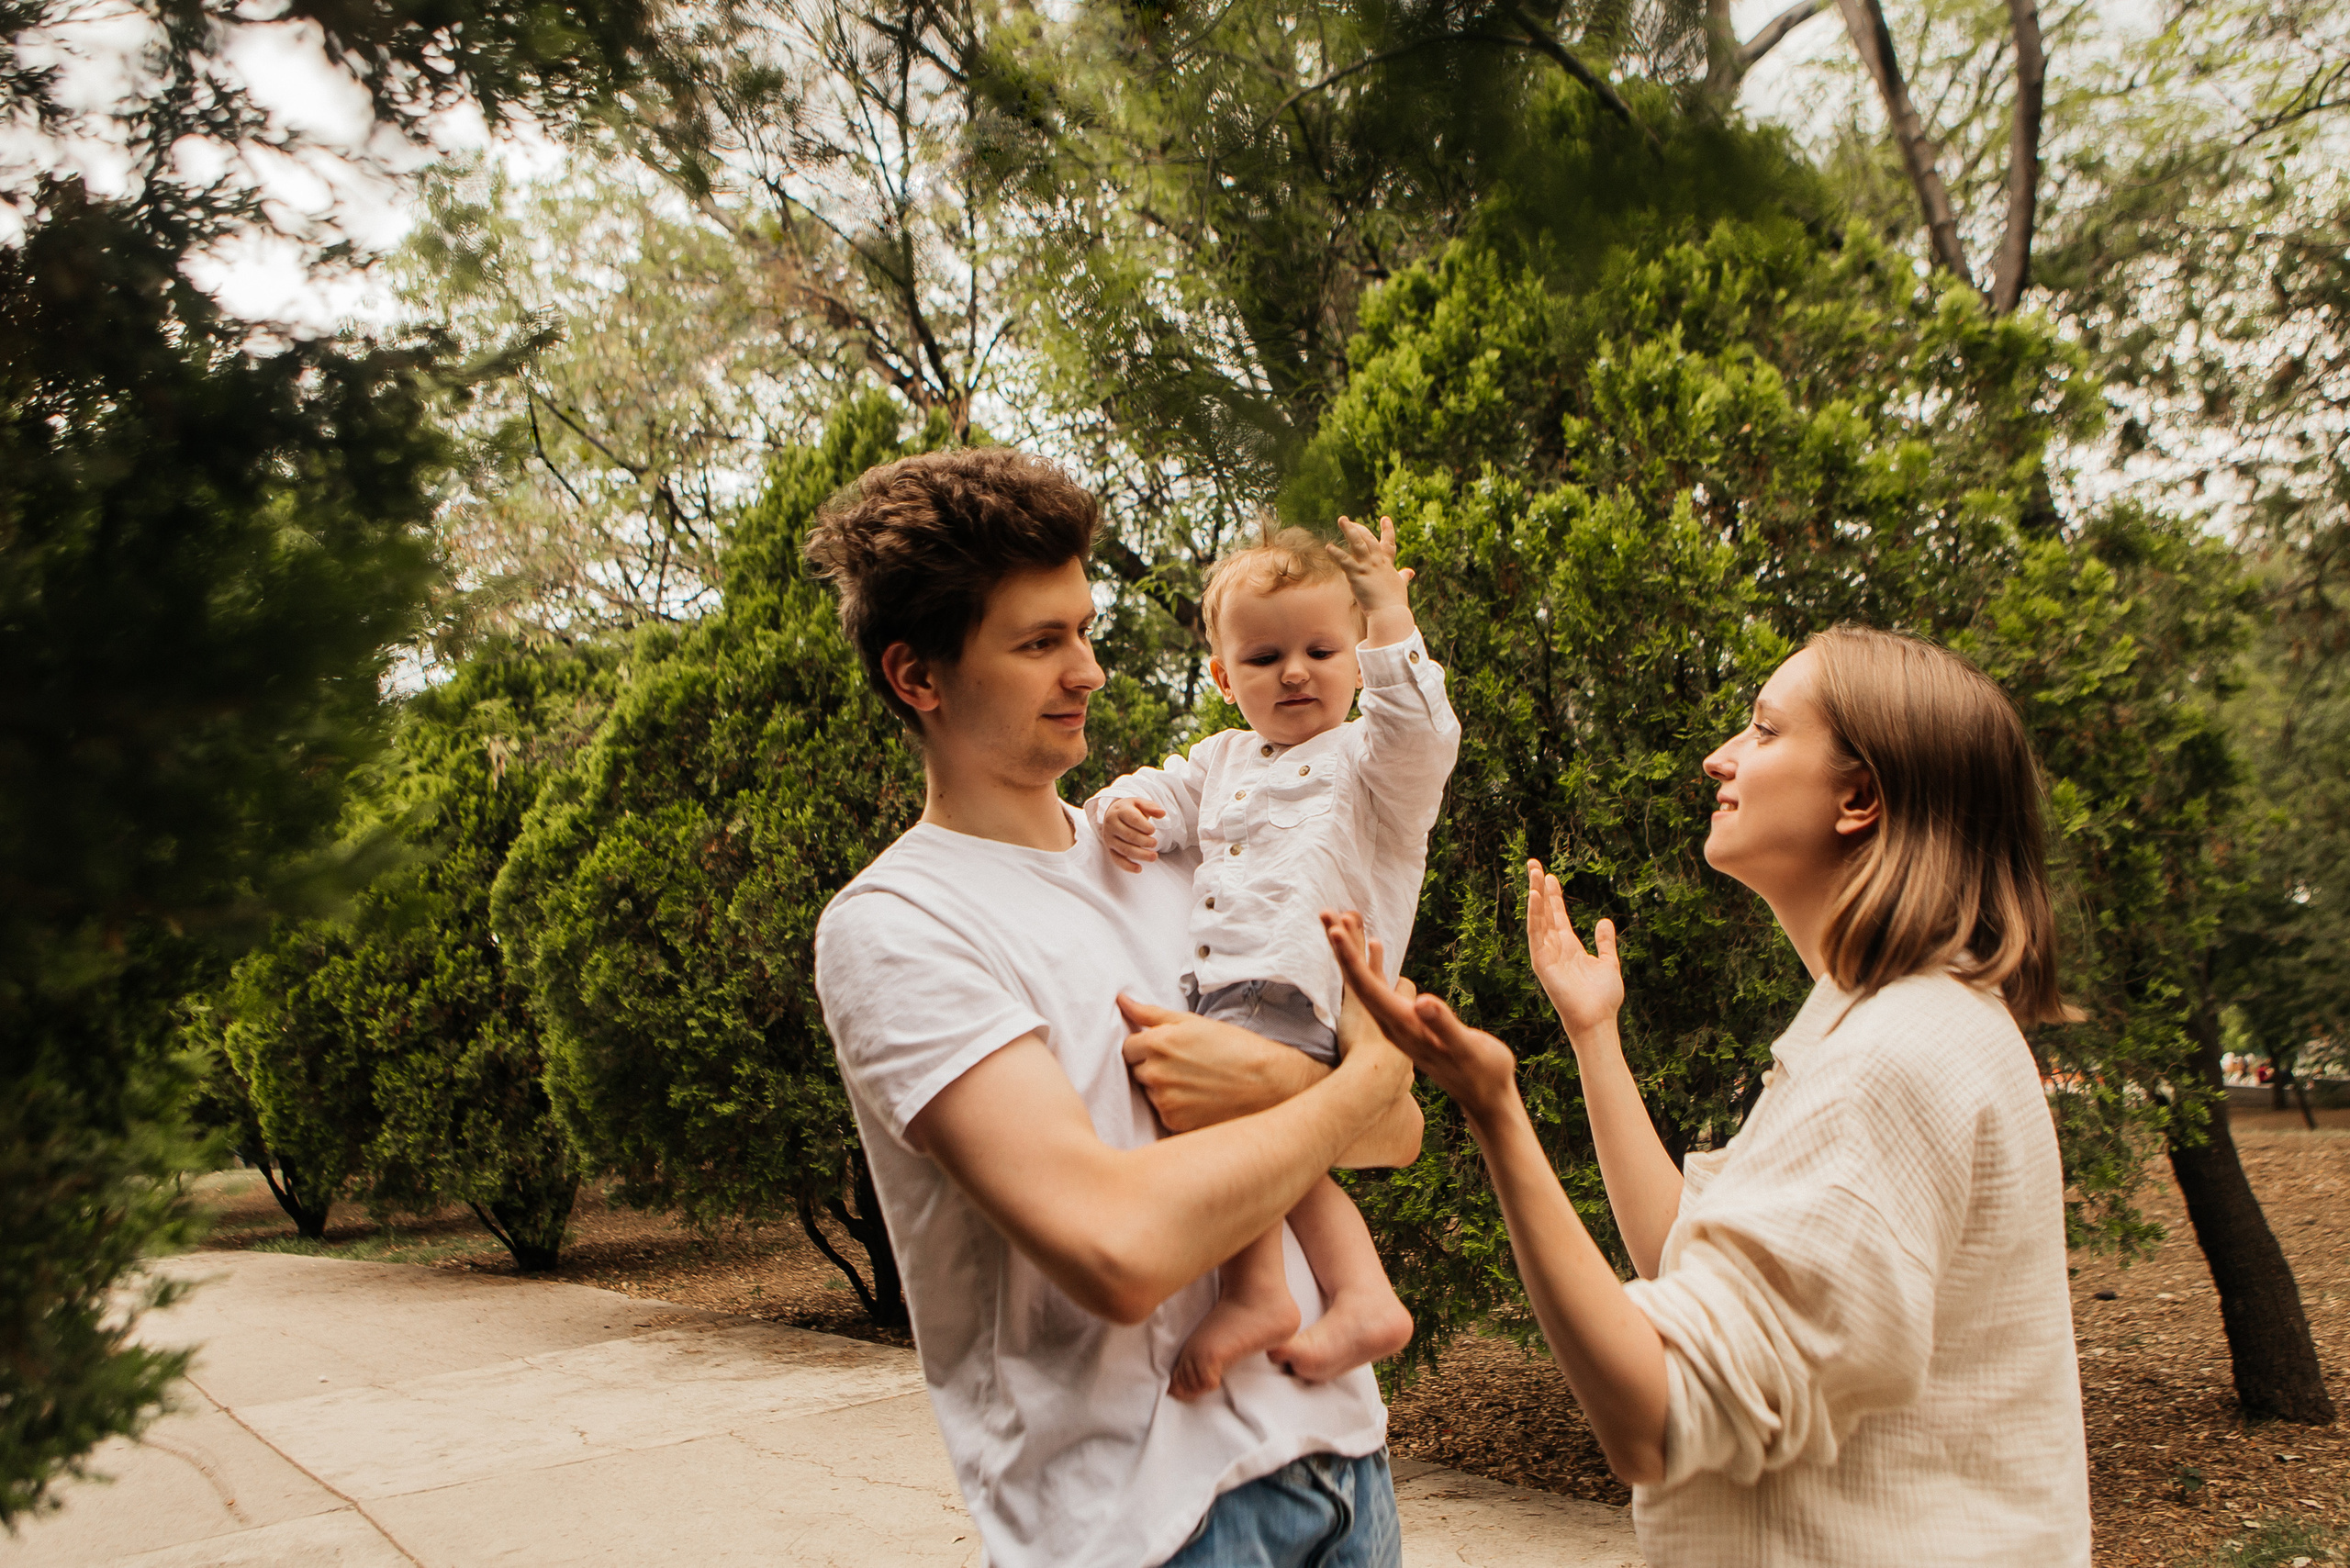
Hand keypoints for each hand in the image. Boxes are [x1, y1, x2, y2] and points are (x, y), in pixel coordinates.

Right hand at [1101, 798, 1165, 872]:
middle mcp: (1112, 825)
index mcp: (1120, 811)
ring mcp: (1109, 838)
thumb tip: (1162, 813)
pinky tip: (1139, 869)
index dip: (1144, 826)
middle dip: (1144, 841)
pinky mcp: (1110, 849)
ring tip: (1154, 856)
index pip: (1133, 819)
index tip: (1153, 830)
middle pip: (1129, 836)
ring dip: (1140, 855)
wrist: (1113, 813)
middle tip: (1155, 843)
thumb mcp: (1140, 803)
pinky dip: (1128, 866)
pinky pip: (1117, 860)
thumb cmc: (1130, 809)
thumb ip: (1151, 807)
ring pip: (1125, 849)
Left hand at [1117, 995, 1320, 1131]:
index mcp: (1157, 1043)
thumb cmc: (1235, 1048)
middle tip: (1185, 1066)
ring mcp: (1164, 1101)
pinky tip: (1198, 1100)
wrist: (1270, 1084)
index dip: (1146, 1047)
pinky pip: (1162, 1114)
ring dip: (1163, 1089)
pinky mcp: (1174, 1123)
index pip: (1128, 1047)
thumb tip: (1122, 1001)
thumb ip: (1151, 1013)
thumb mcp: (1193, 1022)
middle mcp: (1155, 1073)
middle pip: (1136, 1071)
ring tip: (1196, 1083)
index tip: (1168, 1050)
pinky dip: (1175, 1108)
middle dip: (1152, 1067)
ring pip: (1149, 1094)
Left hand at [1322, 909, 1519, 1123]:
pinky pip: (1381, 987)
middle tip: (1327, 914)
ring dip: (1353, 953)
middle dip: (1343, 949)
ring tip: (1341, 920)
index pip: (1368, 989)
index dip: (1351, 960)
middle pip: (1358, 982)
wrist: (1484, 1096)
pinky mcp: (1405, 1022)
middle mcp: (1393, 1025)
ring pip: (1366, 983)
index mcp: (1404, 1026)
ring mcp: (1397, 1024)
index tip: (1337, 932)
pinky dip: (1373, 964)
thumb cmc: (1482, 1072)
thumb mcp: (1466, 1049)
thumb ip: (1444, 1026)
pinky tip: (1373, 946)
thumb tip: (1422, 1002)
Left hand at [1328, 516, 1417, 647]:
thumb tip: (1410, 572)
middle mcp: (1377, 562)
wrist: (1390, 613)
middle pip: (1368, 539)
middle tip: (1348, 521)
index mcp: (1387, 565)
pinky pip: (1345, 561)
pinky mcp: (1357, 575)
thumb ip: (1404, 577)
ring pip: (1357, 543)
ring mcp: (1367, 567)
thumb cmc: (1395, 603)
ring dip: (1349, 530)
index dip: (1387, 530)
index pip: (1388, 544)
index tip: (1385, 518)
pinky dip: (1336, 553)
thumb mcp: (1401, 586)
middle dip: (1358, 528)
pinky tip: (1328, 547)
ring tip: (1342, 520)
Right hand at [1525, 858, 1623, 1042]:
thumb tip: (1604, 921)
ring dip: (1535, 895)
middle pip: (1544, 912)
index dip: (1553, 896)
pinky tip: (1534, 897)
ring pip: (1538, 919)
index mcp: (1570, 947)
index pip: (1558, 916)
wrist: (1598, 1020)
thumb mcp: (1609, 963)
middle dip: (1539, 888)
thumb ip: (1605, 943)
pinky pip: (1535, 935)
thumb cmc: (1603, 998)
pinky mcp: (1542, 963)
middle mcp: (1555, 948)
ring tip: (1533, 872)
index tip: (1550, 876)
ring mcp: (1546, 955)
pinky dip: (1534, 916)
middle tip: (1534, 863)